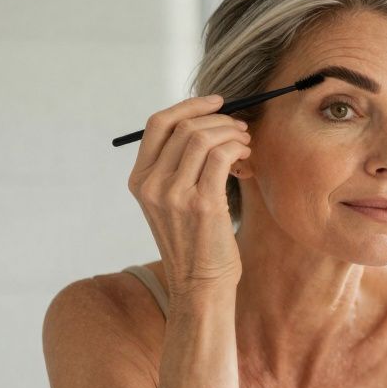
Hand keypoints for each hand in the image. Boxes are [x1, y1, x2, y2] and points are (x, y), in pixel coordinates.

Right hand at [127, 95, 251, 300]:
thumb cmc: (195, 243)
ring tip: (246, 142)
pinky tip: (247, 156)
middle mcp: (151, 185)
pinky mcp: (202, 204)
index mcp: (139, 180)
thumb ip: (179, 167)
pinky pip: (222, 156)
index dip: (189, 106)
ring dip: (232, 132)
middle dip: (219, 119)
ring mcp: (174, 194)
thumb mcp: (172, 203)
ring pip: (203, 138)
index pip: (158, 124)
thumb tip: (210, 125)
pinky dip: (238, 148)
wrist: (200, 285)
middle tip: (240, 127)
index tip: (217, 102)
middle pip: (184, 127)